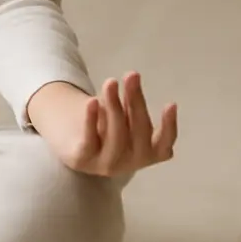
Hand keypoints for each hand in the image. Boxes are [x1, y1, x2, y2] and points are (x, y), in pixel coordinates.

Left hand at [42, 72, 177, 176]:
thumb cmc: (105, 127)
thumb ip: (129, 101)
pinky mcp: (83, 160)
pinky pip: (89, 140)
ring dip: (115, 107)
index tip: (171, 104)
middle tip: (132, 76)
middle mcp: (130, 163)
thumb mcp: (121, 114)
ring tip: (111, 83)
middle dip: (136, 102)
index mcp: (146, 154)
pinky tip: (92, 100)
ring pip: (116, 137)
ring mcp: (106, 165)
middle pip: (139, 134)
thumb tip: (133, 77)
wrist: (69, 144)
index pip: (163, 146)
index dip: (169, 128)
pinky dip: (91, 120)